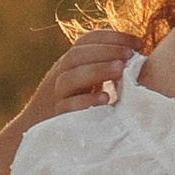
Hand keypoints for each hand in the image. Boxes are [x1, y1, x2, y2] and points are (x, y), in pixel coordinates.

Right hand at [0, 28, 142, 174]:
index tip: (139, 42)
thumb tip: (141, 58)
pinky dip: (86, 101)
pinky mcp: (56, 118)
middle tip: (130, 55)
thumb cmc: (73, 109)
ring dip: (97, 70)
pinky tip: (106, 100)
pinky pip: (67, 107)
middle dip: (106, 51)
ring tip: (121, 70)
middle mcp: (61, 76)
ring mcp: (56, 97)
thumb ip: (104, 69)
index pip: (87, 40)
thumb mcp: (86, 83)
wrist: (33, 137)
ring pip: (70, 78)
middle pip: (78, 55)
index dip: (112, 37)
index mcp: (70, 64)